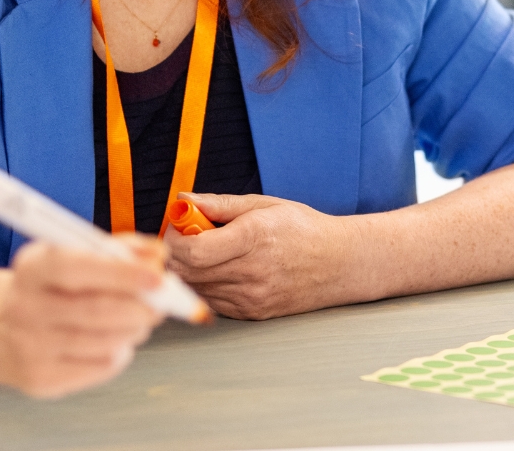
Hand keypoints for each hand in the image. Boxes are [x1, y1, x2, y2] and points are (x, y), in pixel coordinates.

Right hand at [0, 236, 165, 397]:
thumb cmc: (51, 286)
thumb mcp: (73, 254)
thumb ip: (118, 250)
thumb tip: (158, 255)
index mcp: (31, 268)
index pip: (77, 268)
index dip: (121, 273)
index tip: (158, 277)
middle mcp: (24, 308)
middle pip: (95, 311)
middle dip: (139, 307)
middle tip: (161, 304)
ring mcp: (30, 347)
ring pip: (103, 342)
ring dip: (134, 330)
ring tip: (138, 320)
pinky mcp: (41, 379)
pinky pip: (99, 367)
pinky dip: (118, 352)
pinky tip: (113, 341)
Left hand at [164, 192, 358, 319]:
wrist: (339, 264)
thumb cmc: (302, 229)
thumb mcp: (264, 204)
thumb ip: (220, 204)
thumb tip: (184, 200)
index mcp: (253, 237)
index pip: (193, 250)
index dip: (174, 238)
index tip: (178, 225)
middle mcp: (251, 272)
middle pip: (189, 272)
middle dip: (175, 253)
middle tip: (183, 236)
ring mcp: (252, 297)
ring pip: (196, 288)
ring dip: (188, 270)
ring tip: (204, 251)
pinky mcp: (252, 313)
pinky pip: (211, 301)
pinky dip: (204, 286)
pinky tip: (217, 270)